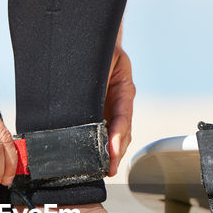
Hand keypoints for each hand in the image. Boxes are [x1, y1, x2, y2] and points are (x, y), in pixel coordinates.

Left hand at [103, 44, 134, 175]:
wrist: (92, 43)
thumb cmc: (100, 49)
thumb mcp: (101, 60)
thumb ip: (97, 80)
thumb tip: (88, 99)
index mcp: (124, 89)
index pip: (123, 117)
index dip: (117, 136)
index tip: (112, 152)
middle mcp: (120, 103)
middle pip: (122, 133)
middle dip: (115, 152)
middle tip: (108, 168)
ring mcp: (111, 110)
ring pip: (115, 137)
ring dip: (110, 154)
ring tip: (104, 169)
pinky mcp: (100, 114)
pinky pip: (102, 133)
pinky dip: (100, 147)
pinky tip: (94, 159)